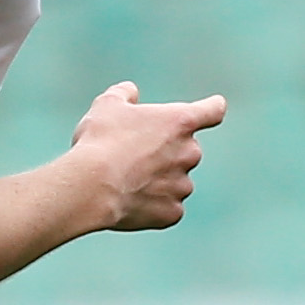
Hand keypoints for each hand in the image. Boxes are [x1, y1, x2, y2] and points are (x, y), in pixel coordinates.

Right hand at [66, 80, 223, 231]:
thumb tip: (130, 92)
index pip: (213, 110)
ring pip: (176, 181)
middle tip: (133, 156)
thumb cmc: (100, 141)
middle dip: (166, 152)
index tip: (213, 108)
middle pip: (186, 150)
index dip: (211, 108)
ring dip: (159, 180)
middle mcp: (190, 153)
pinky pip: (166, 207)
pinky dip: (152, 205)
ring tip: (126, 181)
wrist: (91, 186)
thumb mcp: (107, 105)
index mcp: (180, 121)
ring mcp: (183, 185)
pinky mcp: (172, 212)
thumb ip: (124, 94)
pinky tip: (129, 201)